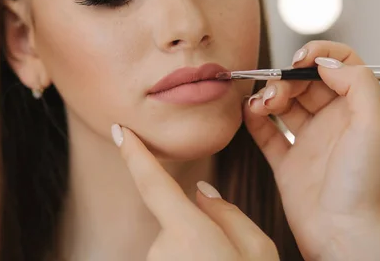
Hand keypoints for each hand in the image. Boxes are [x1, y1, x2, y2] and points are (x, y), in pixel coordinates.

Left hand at [111, 124, 279, 260]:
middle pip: (178, 225)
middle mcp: (162, 252)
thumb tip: (201, 192)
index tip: (119, 131)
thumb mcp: (260, 252)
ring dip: (196, 259)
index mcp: (189, 234)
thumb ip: (229, 214)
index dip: (135, 154)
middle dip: (201, 235)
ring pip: (175, 250)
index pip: (154, 184)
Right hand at [243, 41, 379, 260]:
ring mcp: (308, 142)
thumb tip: (326, 63)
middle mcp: (331, 123)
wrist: (346, 232)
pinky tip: (250, 113)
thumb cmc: (366, 186)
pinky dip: (253, 118)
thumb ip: (357, 83)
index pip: (339, 67)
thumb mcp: (376, 123)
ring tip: (263, 104)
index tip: (300, 59)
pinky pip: (265, 132)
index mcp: (355, 110)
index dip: (319, 55)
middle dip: (286, 79)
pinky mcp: (286, 162)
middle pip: (304, 83)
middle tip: (277, 90)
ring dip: (268, 96)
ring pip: (283, 104)